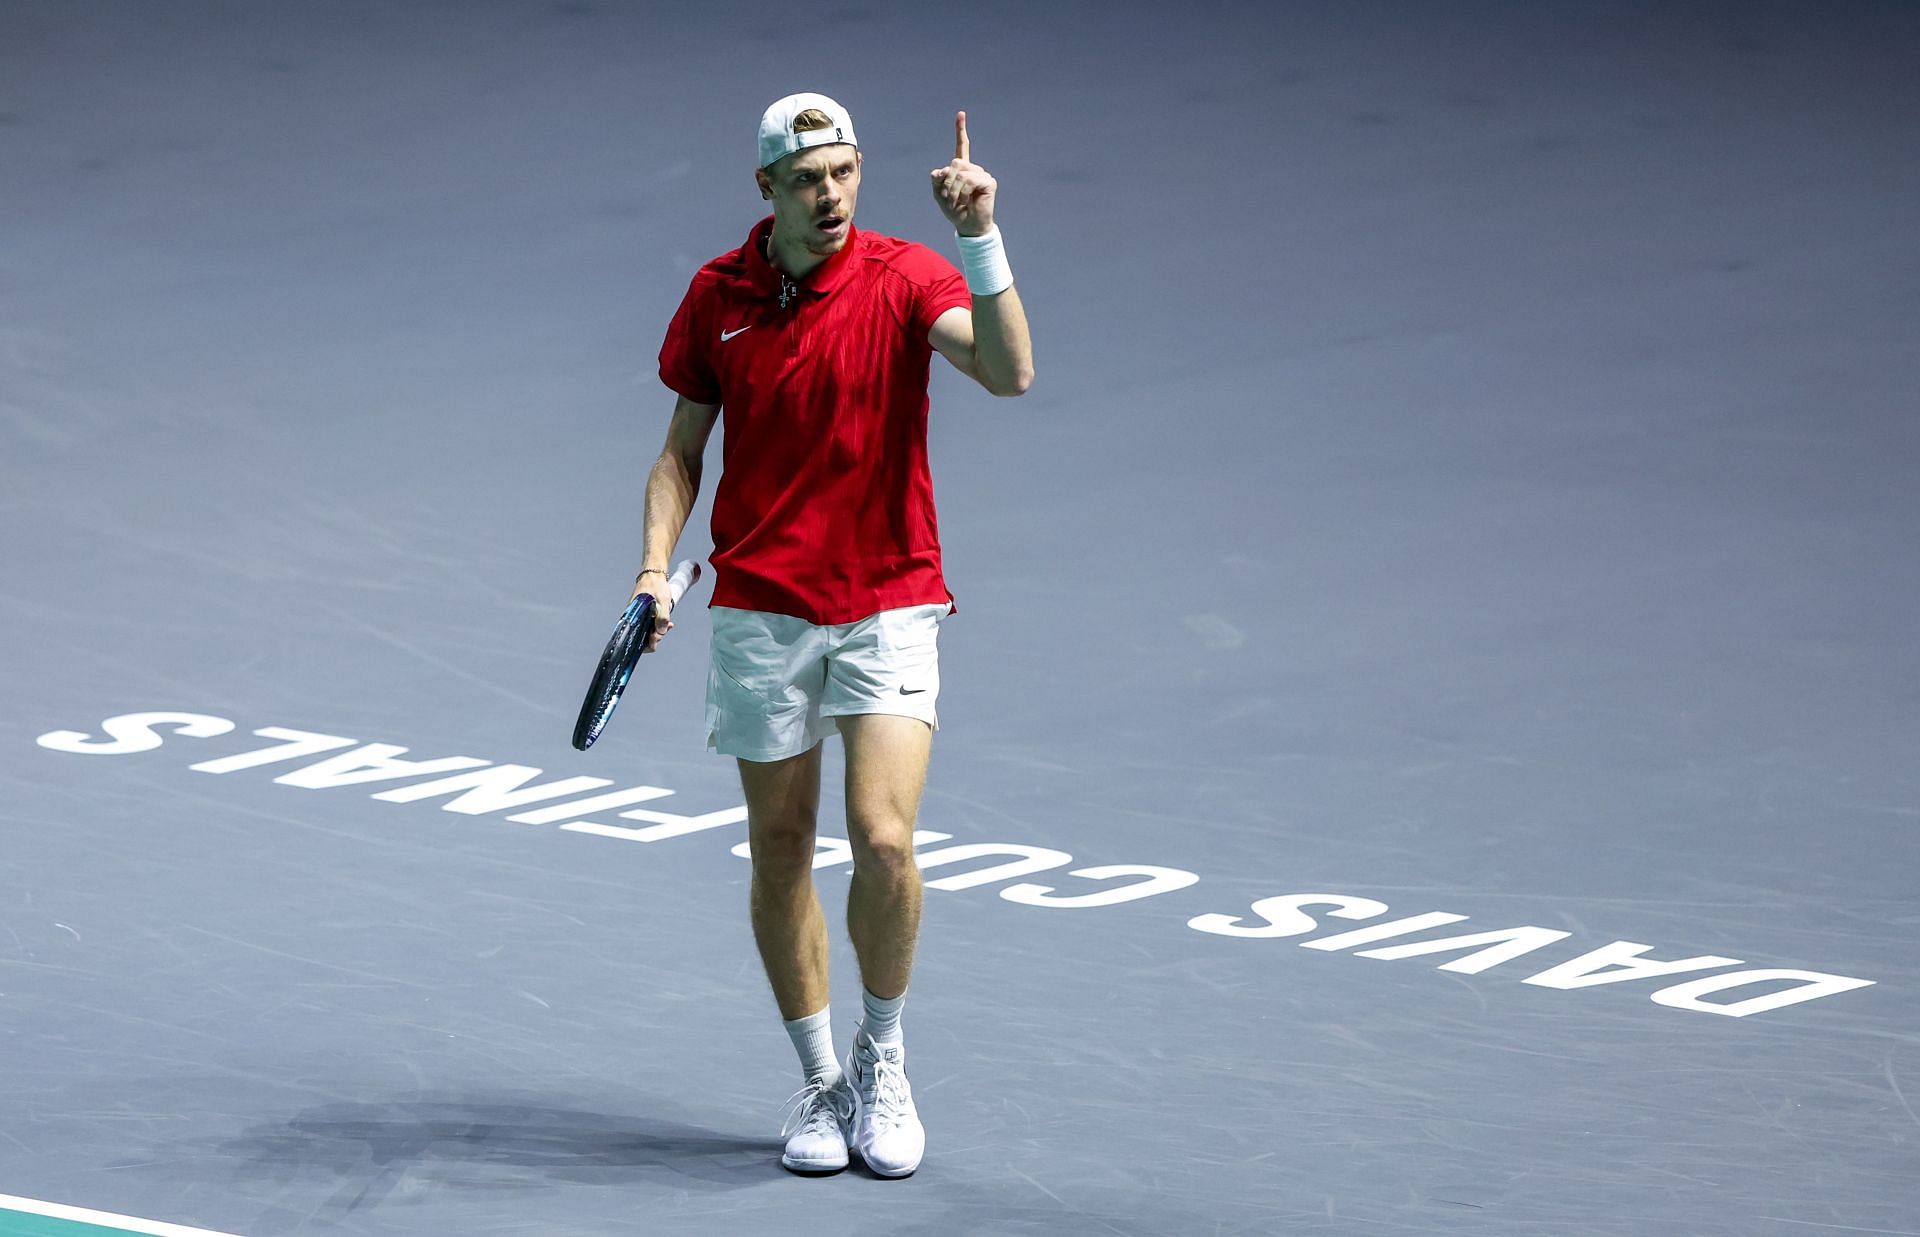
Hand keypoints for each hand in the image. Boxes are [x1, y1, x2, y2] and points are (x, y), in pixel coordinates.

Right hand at [631, 569, 673, 651]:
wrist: (653, 573)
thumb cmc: (656, 585)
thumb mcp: (663, 602)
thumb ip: (662, 618)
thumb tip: (661, 632)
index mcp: (633, 616)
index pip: (635, 640)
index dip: (648, 643)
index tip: (657, 637)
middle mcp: (633, 618)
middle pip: (642, 637)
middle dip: (655, 637)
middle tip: (666, 629)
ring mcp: (638, 616)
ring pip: (647, 631)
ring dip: (658, 631)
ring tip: (669, 625)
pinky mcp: (643, 614)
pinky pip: (649, 624)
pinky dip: (658, 625)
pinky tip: (667, 623)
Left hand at [930, 110, 996, 235]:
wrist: (968, 226)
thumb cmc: (955, 211)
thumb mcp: (939, 194)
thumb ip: (937, 180)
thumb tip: (941, 170)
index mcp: (962, 168)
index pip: (962, 146)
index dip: (961, 130)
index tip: (961, 114)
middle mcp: (973, 169)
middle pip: (954, 163)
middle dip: (947, 182)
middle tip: (948, 198)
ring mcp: (982, 174)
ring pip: (960, 172)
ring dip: (953, 190)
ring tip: (956, 202)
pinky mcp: (989, 182)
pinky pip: (970, 180)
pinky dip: (963, 192)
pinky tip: (966, 200)